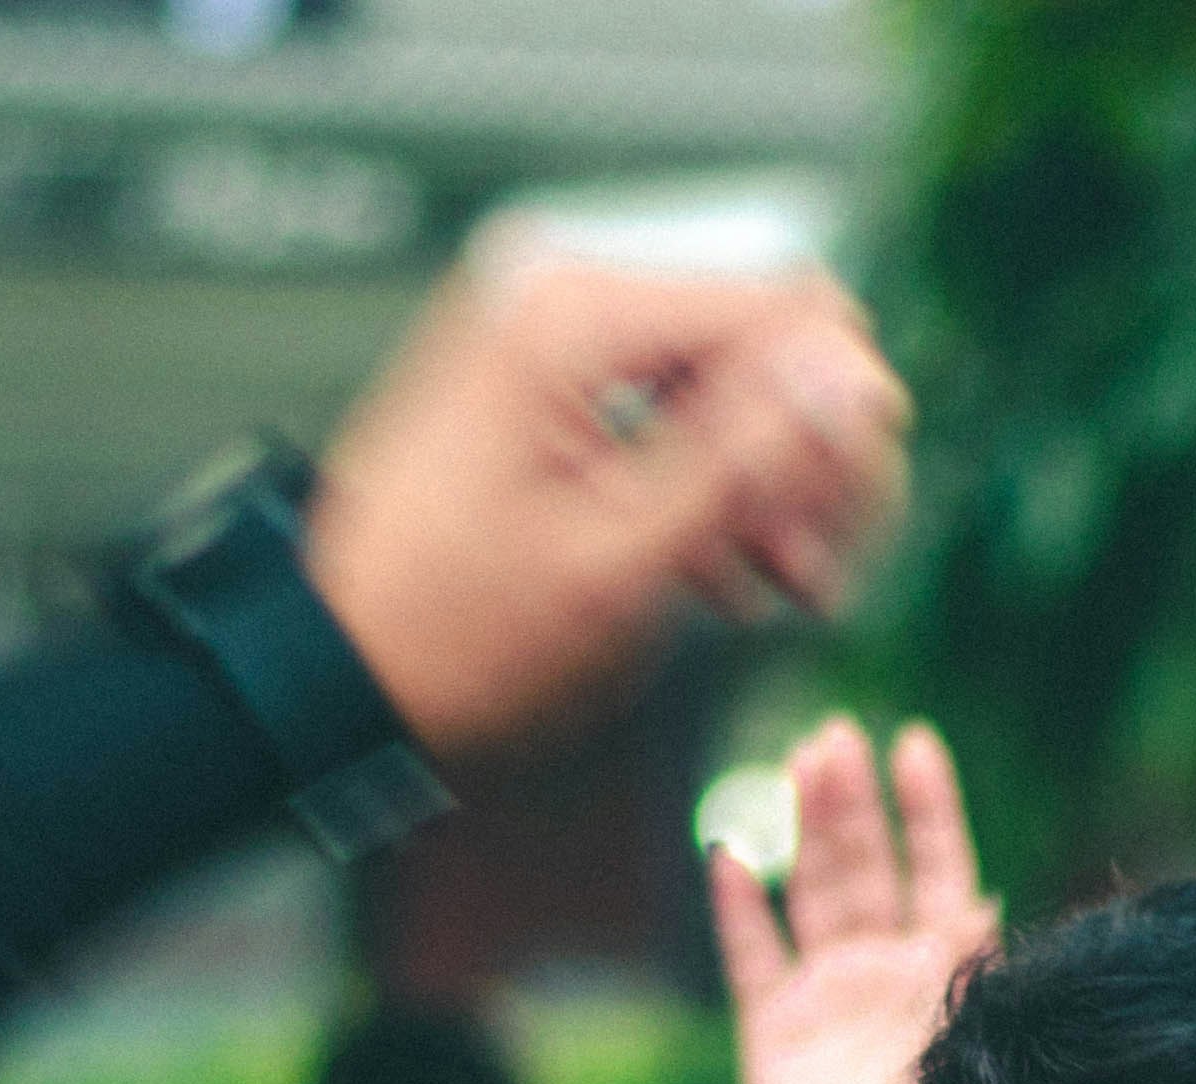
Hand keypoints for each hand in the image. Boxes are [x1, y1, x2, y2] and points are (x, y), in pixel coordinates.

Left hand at [305, 248, 908, 761]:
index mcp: (575, 318)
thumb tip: (855, 382)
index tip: (860, 512)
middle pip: (761, 341)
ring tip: (788, 585)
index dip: (840, 411)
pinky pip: (670, 414)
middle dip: (808, 454)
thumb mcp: (621, 558)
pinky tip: (734, 573)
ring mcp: (555, 344)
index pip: (783, 309)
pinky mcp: (550, 390)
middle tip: (825, 563)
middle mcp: (564, 303)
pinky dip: (712, 488)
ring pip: (726, 386)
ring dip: (771, 484)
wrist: (335, 668)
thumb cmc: (447, 629)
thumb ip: (746, 461)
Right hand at [713, 715, 993, 1083]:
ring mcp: (825, 987)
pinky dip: (740, 906)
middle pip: (869, 863)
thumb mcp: (966, 1075)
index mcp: (943, 971)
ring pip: (815, 889)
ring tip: (800, 761)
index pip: (940, 870)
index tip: (916, 745)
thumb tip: (985, 905)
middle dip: (854, 801)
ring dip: (807, 828)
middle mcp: (884, 965)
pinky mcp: (771, 1021)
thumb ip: (973, 1000)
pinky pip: (751, 951)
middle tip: (836, 735)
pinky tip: (730, 855)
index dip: (929, 810)